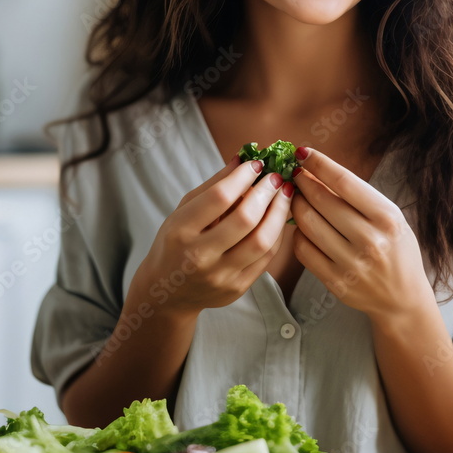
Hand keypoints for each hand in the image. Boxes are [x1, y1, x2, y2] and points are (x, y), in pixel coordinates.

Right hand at [130, 155, 295, 314]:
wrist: (168, 293)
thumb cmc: (175, 243)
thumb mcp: (182, 212)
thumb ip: (212, 186)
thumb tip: (242, 159)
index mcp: (181, 232)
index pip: (219, 198)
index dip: (242, 177)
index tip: (256, 164)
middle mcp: (200, 257)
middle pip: (245, 219)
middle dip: (267, 192)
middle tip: (276, 177)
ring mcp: (220, 276)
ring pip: (262, 241)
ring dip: (279, 213)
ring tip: (285, 195)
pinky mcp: (237, 289)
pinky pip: (267, 258)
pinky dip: (276, 233)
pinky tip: (278, 217)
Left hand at [289, 147, 432, 319]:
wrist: (403, 298)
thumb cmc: (396, 249)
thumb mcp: (390, 217)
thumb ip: (358, 197)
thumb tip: (317, 171)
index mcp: (387, 218)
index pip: (344, 182)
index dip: (318, 164)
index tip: (303, 153)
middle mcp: (370, 240)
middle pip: (321, 200)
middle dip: (302, 182)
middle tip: (295, 175)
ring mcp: (351, 263)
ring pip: (307, 224)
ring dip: (296, 206)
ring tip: (296, 198)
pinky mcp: (336, 282)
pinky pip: (303, 250)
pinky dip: (298, 234)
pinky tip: (302, 227)